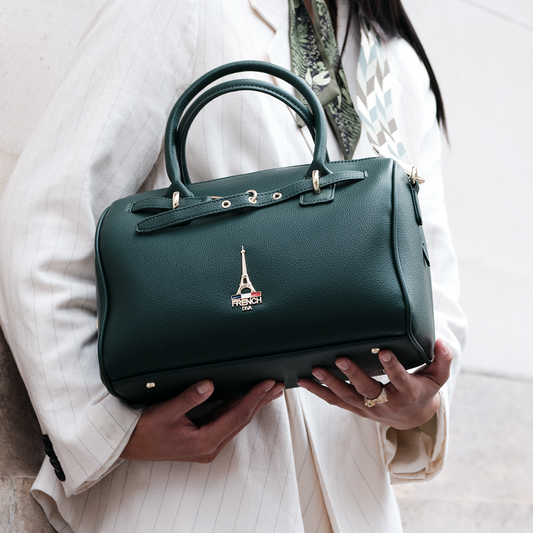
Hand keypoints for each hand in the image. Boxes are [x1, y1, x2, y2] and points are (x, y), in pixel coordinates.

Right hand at [120, 379, 284, 462]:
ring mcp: (207, 444)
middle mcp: (210, 446)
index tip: (267, 384)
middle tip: (277, 385)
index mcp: (205, 442)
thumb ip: (188, 398)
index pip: (237, 416)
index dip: (254, 399)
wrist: (128, 446)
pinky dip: (238, 408)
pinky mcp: (203, 439)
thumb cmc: (144, 432)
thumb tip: (209, 384)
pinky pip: (226, 421)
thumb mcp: (165, 412)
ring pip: (235, 420)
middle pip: (241, 419)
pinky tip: (246, 398)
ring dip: (252, 404)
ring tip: (268, 390)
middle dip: (260, 401)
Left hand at [297, 339, 451, 430]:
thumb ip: (442, 360)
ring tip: (314, 370)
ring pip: (346, 397)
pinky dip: (318, 392)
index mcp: (407, 393)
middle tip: (341, 359)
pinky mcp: (354, 408)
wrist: (411, 417)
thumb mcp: (438, 378)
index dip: (394, 367)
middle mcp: (385, 403)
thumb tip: (441, 343)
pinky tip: (302, 381)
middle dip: (354, 375)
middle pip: (368, 390)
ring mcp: (367, 408)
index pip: (401, 379)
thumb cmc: (423, 390)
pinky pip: (334, 401)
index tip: (387, 352)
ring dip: (329, 384)